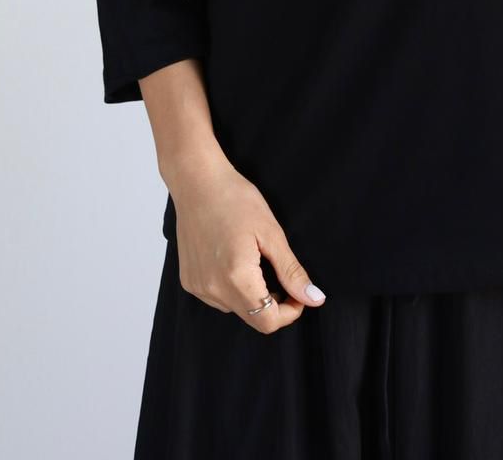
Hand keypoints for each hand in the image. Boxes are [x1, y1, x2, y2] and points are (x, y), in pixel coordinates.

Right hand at [168, 158, 325, 332]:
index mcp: (237, 278)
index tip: (298, 292)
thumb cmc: (235, 199)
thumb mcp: (271, 233)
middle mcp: (213, 289)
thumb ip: (291, 271)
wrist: (197, 181)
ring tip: (254, 261)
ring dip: (252, 296)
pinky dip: (232, 288)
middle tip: (280, 273)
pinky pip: (218, 298)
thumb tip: (313, 299)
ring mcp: (198, 287)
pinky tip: (233, 260)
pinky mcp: (189, 281)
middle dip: (273, 304)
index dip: (290, 312)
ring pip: (235, 309)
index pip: (268, 321)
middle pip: (253, 318)